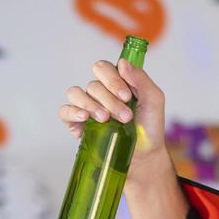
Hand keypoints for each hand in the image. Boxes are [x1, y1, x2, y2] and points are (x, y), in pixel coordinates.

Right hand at [59, 59, 169, 186]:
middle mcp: (99, 93)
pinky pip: (65, 111)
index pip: (104, 68)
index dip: (113, 79)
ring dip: (92, 105)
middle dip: (109, 99)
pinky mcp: (76, 124)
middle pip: (93, 84)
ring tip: (106, 119)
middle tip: (125, 116)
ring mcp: (86, 107)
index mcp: (115, 83)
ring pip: (77, 94)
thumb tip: (122, 62)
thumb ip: (141, 79)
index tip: (126, 97)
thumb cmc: (149, 128)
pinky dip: (72, 111)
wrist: (144, 156)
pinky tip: (84, 117)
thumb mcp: (154, 100)